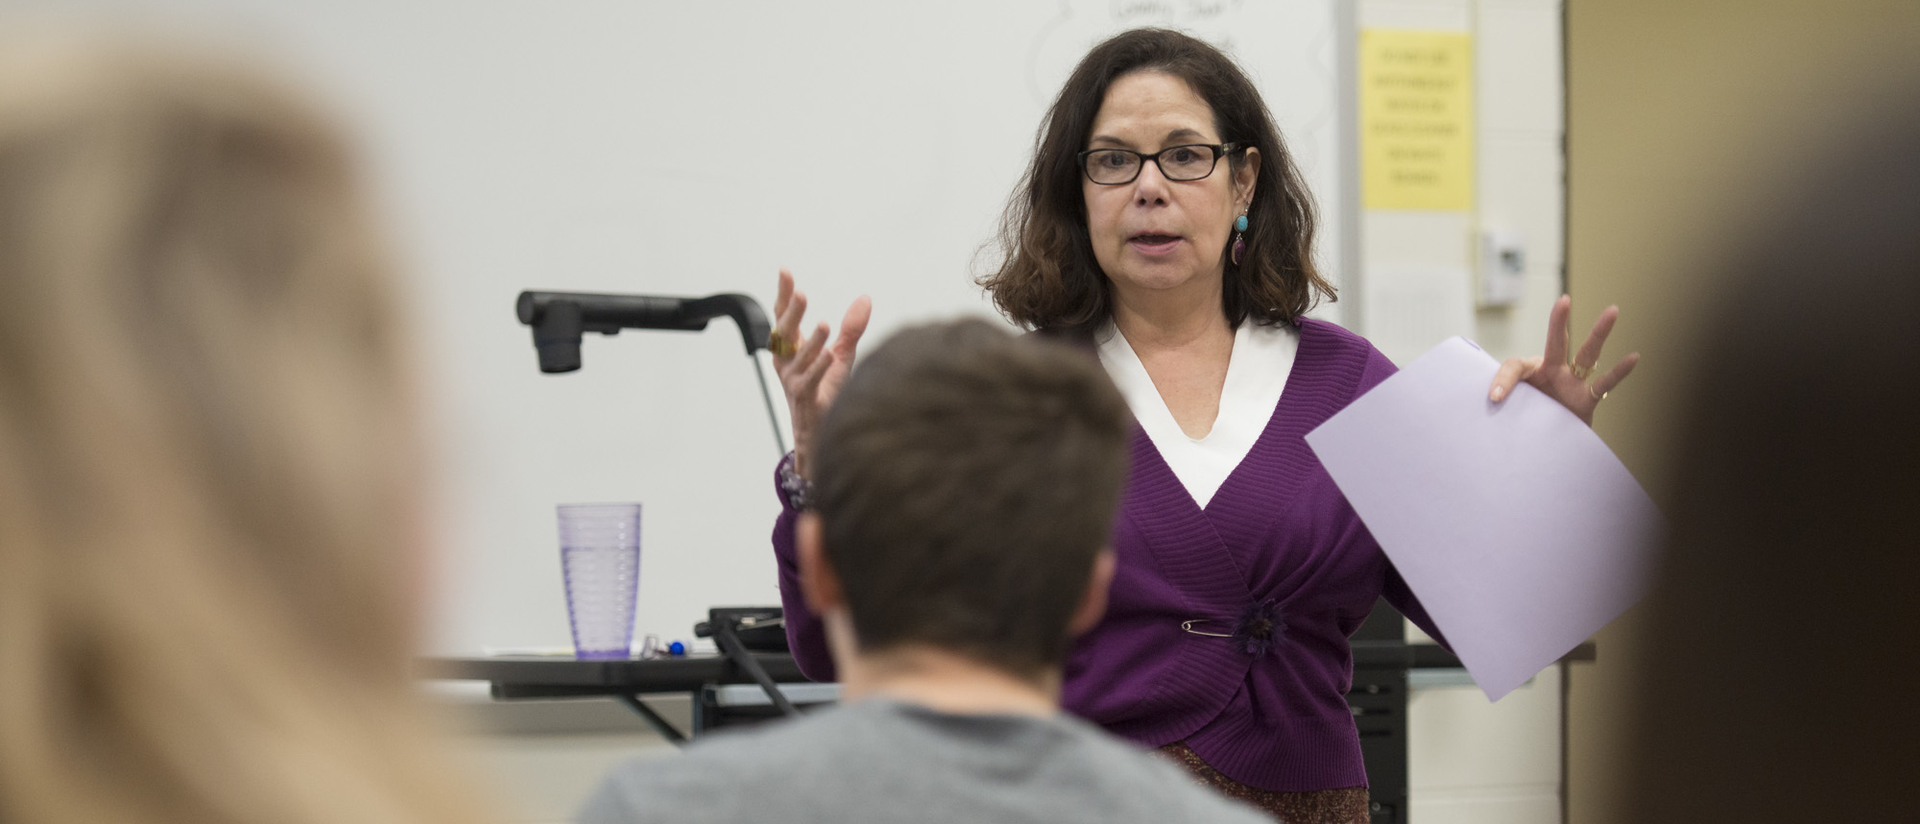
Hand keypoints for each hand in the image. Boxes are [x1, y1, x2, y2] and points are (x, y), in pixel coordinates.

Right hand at [771, 268, 870, 477]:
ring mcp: (794, 382)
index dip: (784, 295)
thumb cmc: (826, 392)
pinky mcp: (806, 399)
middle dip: (791, 313)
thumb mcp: (841, 355)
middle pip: (785, 334)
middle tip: (799, 293)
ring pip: (800, 358)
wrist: (823, 432)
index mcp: (791, 350)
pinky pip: (809, 382)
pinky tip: (829, 355)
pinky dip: (819, 368)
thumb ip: (851, 328)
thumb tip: (864, 298)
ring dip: (810, 341)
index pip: (784, 317)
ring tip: (822, 323)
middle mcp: (787, 363)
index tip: (785, 271)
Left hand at [1489, 295, 1639, 425]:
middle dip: (1558, 322)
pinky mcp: (1587, 399)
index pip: (1516, 366)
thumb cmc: (1522, 424)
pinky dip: (1619, 372)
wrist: (1543, 445)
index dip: (1503, 379)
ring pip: (1587, 354)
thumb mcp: (1507, 415)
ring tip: (1612, 311)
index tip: (1494, 398)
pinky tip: (1633, 357)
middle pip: (1556, 343)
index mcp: (1529, 374)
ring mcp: (1572, 384)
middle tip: (1563, 301)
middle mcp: (1551, 373)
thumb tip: (1486, 411)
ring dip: (1599, 333)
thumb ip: (1500, 408)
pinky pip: (1605, 383)